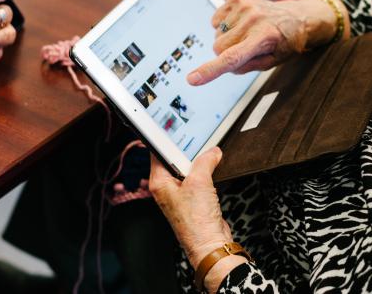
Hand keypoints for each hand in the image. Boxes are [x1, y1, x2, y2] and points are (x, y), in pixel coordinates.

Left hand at [149, 148, 232, 266]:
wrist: (209, 243)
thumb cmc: (196, 220)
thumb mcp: (199, 181)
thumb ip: (205, 161)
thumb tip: (212, 151)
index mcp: (159, 183)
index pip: (157, 153)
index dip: (166, 139)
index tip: (174, 127)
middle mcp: (167, 188)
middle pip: (174, 160)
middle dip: (187, 150)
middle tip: (197, 138)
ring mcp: (180, 194)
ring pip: (188, 169)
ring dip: (199, 162)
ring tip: (208, 153)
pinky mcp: (194, 199)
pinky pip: (198, 179)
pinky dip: (206, 173)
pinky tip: (213, 168)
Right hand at [187, 0, 343, 85]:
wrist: (295, 18)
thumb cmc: (283, 42)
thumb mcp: (271, 62)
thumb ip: (246, 66)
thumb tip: (223, 64)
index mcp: (264, 39)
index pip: (232, 58)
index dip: (211, 70)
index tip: (193, 79)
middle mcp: (254, 20)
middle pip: (218, 47)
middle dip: (226, 52)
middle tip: (244, 47)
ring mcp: (245, 5)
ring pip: (216, 33)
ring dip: (228, 37)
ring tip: (247, 33)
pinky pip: (216, 19)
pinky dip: (225, 24)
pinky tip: (241, 22)